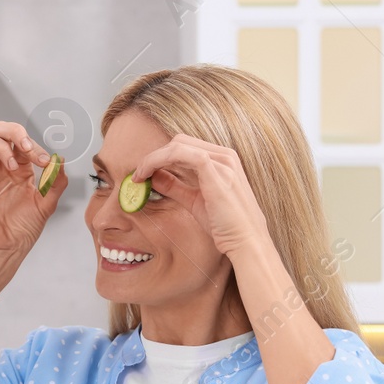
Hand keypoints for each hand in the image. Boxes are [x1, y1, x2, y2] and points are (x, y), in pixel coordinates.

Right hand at [0, 121, 65, 255]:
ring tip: (9, 166)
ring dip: (0, 145)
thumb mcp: (46, 205)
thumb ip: (56, 183)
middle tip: (25, 147)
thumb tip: (60, 160)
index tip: (44, 162)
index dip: (35, 147)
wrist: (4, 247)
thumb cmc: (23, 229)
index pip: (25, 144)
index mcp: (21, 168)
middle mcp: (1, 165)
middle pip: (2, 131)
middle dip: (15, 132)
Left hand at [130, 133, 268, 255]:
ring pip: (177, 145)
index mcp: (222, 161)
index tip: (142, 173)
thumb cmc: (225, 226)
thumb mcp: (194, 201)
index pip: (185, 147)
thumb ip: (175, 187)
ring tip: (138, 176)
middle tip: (137, 175)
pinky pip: (180, 154)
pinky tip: (147, 175)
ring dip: (152, 158)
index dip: (160, 157)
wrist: (246, 241)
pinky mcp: (216, 170)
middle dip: (154, 156)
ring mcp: (222, 161)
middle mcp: (224, 156)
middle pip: (179, 142)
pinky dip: (158, 160)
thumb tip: (153, 177)